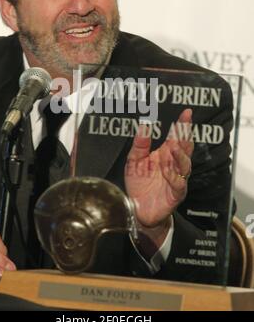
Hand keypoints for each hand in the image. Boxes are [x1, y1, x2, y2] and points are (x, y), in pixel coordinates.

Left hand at [125, 109, 193, 234]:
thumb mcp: (134, 161)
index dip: (182, 125)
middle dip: (186, 135)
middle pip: (184, 148)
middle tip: (184, 124)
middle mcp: (173, 164)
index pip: (176, 136)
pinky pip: (179, 184)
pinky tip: (167, 170)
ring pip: (185, 164)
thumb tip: (144, 126)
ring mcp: (176, 178)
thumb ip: (140, 144)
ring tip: (174, 146)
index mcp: (165, 154)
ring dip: (180, 155)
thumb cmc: (139, 184)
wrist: (137, 209)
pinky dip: (174, 176)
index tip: (186, 113)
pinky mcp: (176, 194)